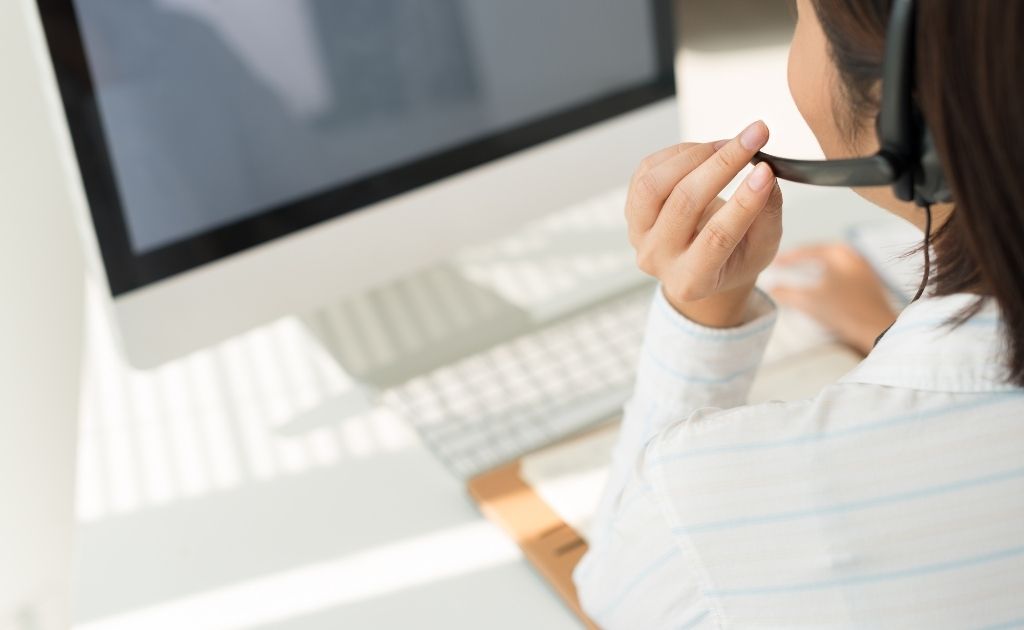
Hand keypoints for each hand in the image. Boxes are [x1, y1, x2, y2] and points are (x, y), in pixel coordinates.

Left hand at [627, 121, 783, 326]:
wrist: (701, 265)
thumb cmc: (734, 258)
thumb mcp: (762, 247)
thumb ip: (767, 215)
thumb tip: (766, 175)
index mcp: (692, 281)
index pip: (716, 238)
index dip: (743, 202)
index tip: (766, 170)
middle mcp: (658, 259)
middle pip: (683, 204)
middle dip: (723, 164)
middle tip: (755, 137)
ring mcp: (639, 234)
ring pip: (655, 184)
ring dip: (696, 154)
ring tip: (728, 144)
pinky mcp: (632, 208)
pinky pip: (648, 170)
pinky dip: (680, 152)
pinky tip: (706, 151)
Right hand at [769, 243, 897, 354]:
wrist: (878, 329)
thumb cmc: (844, 311)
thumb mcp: (809, 301)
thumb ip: (786, 293)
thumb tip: (771, 289)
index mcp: (837, 252)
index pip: (806, 250)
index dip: (786, 258)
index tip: (772, 263)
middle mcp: (852, 254)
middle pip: (820, 254)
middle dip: (801, 260)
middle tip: (785, 265)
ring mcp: (863, 267)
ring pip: (832, 263)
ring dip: (815, 268)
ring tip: (800, 274)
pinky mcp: (868, 281)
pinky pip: (841, 272)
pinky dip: (827, 276)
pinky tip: (821, 286)